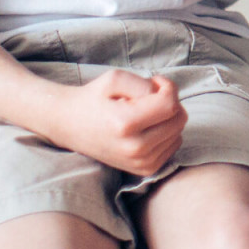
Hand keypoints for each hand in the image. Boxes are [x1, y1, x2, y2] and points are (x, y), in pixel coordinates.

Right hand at [47, 69, 187, 176]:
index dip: (168, 87)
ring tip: (143, 112)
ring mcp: (140, 162)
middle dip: (170, 101)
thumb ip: (145, 84)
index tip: (154, 81)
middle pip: (178, 119)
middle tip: (149, 96)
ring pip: (178, 132)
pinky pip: (173, 145)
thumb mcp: (115, 78)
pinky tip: (146, 127)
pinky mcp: (145, 169)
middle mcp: (134, 148)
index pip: (170, 105)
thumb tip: (168, 96)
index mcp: (125, 124)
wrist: (69, 125)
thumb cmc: (93, 98)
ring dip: (167, 117)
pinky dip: (166, 132)